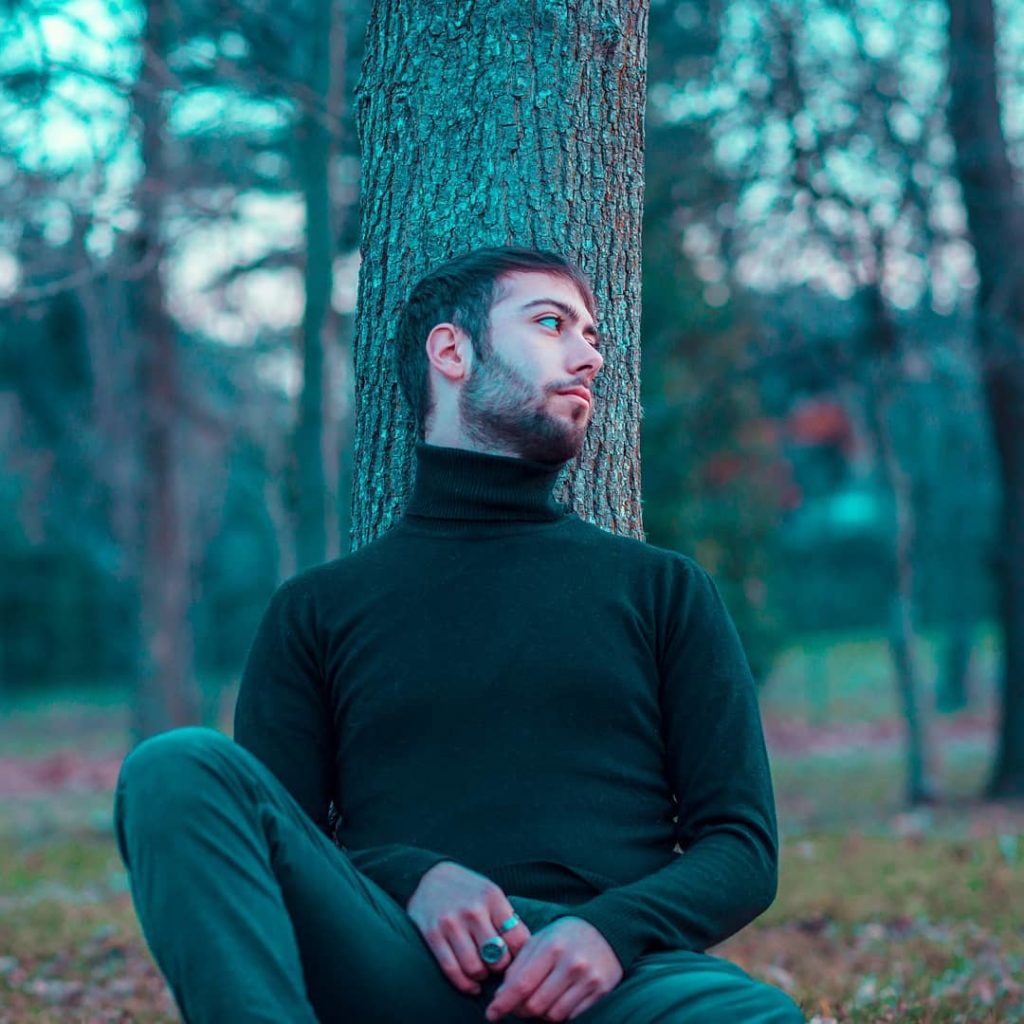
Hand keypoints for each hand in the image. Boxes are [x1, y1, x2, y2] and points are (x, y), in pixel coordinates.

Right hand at [406, 861, 532, 996]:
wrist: (429, 877)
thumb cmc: (467, 891)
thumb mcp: (491, 894)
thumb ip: (506, 919)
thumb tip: (525, 953)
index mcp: (492, 897)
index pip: (518, 938)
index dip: (521, 956)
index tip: (516, 959)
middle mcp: (473, 910)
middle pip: (498, 958)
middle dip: (501, 968)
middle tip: (498, 967)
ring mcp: (451, 923)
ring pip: (475, 968)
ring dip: (482, 977)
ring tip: (483, 972)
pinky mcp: (433, 935)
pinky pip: (452, 970)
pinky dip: (465, 985)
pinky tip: (472, 985)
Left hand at [484, 916, 622, 1021]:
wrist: (608, 931)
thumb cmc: (566, 936)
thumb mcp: (540, 939)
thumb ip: (519, 965)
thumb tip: (501, 996)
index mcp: (552, 947)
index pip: (522, 984)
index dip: (504, 1003)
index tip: (491, 1013)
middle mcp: (572, 964)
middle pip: (536, 1004)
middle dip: (520, 1009)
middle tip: (515, 1006)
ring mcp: (588, 980)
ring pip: (553, 1015)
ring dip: (540, 1014)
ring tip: (537, 1001)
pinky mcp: (601, 992)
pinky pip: (572, 1017)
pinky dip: (559, 1015)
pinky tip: (556, 1002)